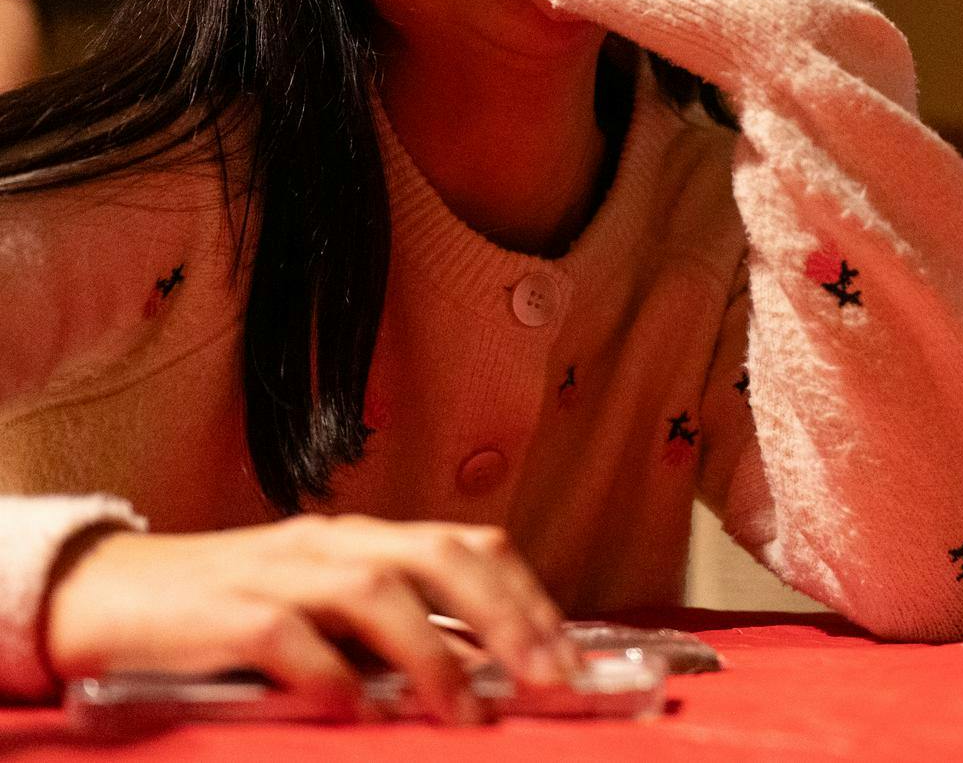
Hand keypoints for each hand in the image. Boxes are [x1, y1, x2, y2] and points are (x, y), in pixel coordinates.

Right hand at [43, 515, 577, 722]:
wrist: (105, 593)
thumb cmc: (228, 610)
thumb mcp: (325, 611)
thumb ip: (396, 632)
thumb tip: (484, 674)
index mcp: (366, 539)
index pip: (469, 547)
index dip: (527, 598)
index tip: (568, 659)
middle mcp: (333, 543)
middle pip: (442, 556)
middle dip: (505, 617)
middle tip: (546, 680)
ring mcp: (279, 570)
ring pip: (376, 590)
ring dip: (431, 652)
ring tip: (465, 711)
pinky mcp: (223, 610)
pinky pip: (287, 634)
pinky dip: (330, 672)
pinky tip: (357, 712)